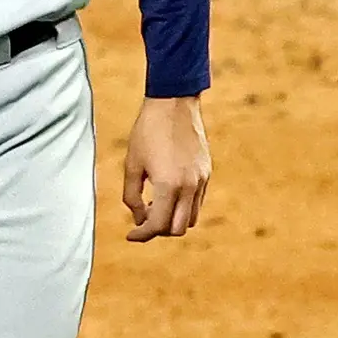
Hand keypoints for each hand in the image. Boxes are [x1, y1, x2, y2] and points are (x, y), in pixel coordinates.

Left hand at [121, 94, 209, 242]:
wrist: (174, 102)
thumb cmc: (147, 131)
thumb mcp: (131, 165)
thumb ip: (132, 196)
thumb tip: (138, 219)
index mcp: (168, 186)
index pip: (157, 226)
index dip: (141, 235)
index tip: (130, 235)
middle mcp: (189, 187)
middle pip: (177, 229)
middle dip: (158, 231)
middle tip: (142, 222)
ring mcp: (201, 180)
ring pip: (191, 218)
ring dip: (172, 220)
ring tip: (154, 207)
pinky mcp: (207, 172)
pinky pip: (197, 202)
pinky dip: (183, 207)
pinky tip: (167, 194)